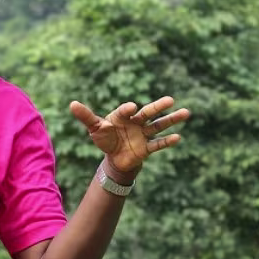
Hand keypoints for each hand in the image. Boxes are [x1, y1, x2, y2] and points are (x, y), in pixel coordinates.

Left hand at [68, 96, 189, 177]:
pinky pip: (158, 144)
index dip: (128, 109)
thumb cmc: (104, 139)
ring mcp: (143, 135)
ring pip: (159, 126)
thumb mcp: (94, 128)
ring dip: (171, 120)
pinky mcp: (147, 148)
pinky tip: (178, 137)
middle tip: (171, 100)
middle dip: (159, 107)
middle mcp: (136, 122)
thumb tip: (72, 103)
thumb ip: (86, 116)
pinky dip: (167, 142)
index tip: (132, 108)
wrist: (115, 158)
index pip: (126, 110)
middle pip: (149, 113)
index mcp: (123, 116)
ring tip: (186, 112)